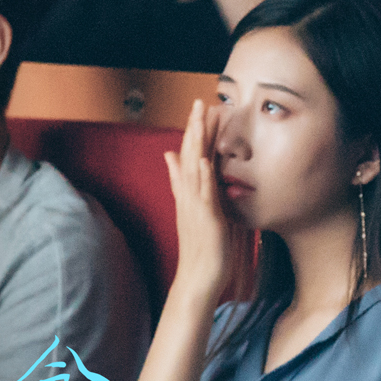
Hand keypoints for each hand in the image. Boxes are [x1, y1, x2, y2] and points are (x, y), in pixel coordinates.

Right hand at [164, 99, 252, 304]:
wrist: (199, 279)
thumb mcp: (196, 212)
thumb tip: (174, 160)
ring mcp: (195, 206)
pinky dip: (203, 177)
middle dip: (196, 128)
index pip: (193, 156)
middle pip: (191, 155)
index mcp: (191, 193)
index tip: (203, 109)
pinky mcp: (205, 220)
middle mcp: (190, 196)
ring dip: (198, 143)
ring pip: (195, 168)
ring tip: (202, 119)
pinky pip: (203, 195)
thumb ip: (188, 186)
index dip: (198, 132)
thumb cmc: (204, 249)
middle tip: (200, 101)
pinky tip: (206, 160)